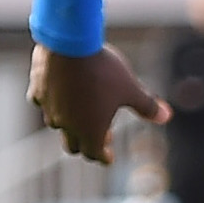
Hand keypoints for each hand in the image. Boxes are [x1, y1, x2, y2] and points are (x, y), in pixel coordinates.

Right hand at [28, 41, 167, 162]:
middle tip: (99, 136)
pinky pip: (42, 102)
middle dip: (86, 144)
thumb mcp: (130, 89)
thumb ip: (146, 106)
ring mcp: (49, 109)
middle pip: (73, 145)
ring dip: (68, 124)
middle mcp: (66, 125)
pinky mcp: (37, 90)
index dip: (103, 157)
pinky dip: (52, 103)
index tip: (108, 158)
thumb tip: (166, 116)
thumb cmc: (104, 70)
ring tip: (81, 114)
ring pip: (56, 124)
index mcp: (90, 130)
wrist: (70, 44)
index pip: (94, 154)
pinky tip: (58, 95)